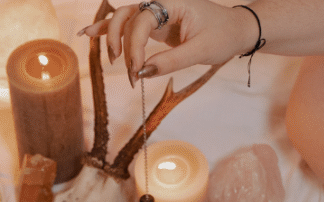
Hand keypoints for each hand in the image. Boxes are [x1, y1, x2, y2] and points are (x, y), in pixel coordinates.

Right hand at [79, 0, 256, 85]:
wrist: (234, 29)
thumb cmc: (222, 36)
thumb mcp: (200, 51)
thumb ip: (171, 61)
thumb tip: (143, 71)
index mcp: (173, 2)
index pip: (142, 21)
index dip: (135, 47)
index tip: (137, 71)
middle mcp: (160, 3)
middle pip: (126, 15)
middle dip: (120, 42)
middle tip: (125, 69)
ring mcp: (155, 13)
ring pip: (123, 18)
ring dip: (111, 37)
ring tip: (110, 59)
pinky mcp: (154, 25)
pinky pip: (128, 25)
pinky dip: (108, 30)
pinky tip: (89, 35)